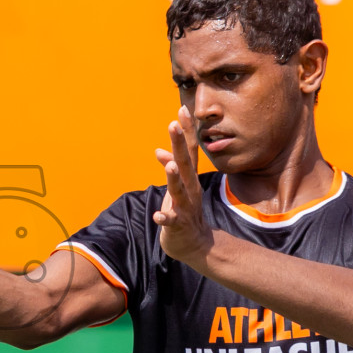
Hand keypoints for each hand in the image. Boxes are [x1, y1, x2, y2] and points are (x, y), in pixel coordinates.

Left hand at [153, 106, 213, 262]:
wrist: (195, 244)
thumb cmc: (184, 211)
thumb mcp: (177, 188)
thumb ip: (170, 168)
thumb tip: (158, 151)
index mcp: (189, 177)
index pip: (190, 150)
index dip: (186, 130)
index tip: (182, 109)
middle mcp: (190, 188)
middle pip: (185, 163)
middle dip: (179, 144)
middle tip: (173, 124)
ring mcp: (185, 207)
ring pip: (179, 190)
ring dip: (174, 177)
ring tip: (169, 165)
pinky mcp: (178, 225)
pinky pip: (171, 221)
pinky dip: (165, 217)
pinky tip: (158, 216)